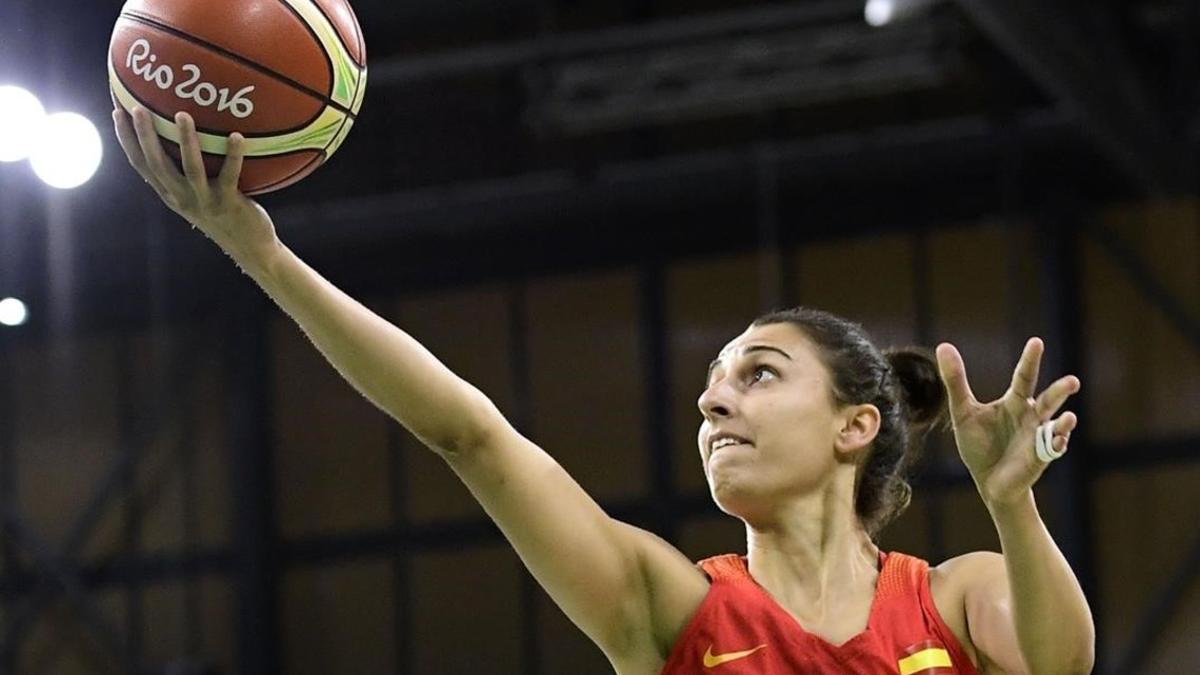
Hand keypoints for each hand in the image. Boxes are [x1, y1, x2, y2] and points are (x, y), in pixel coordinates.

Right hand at [112, 106, 279, 269]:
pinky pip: (230, 175)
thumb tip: (182, 135)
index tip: (117, 112)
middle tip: (138, 109)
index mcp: (170, 194)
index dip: (126, 140)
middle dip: (145, 136)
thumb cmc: (224, 215)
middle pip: (157, 164)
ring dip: (186, 141)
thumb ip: (186, 172)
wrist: (249, 248)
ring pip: (190, 168)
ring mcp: (204, 201)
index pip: (140, 165)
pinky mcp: (228, 203)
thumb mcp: (197, 195)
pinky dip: (234, 155)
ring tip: (182, 115)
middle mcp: (181, 197)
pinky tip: (237, 136)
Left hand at [935, 338, 1079, 508]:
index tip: (1036, 342)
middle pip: (1048, 400)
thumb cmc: (979, 445)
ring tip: (1070, 418)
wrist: (987, 482)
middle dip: (1060, 391)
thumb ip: (955, 381)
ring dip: (1064, 423)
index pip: (1024, 377)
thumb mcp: (963, 412)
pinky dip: (1056, 445)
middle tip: (1073, 382)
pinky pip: (1052, 450)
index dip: (1030, 360)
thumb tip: (943, 346)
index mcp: (1014, 403)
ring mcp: (1039, 438)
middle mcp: (1031, 417)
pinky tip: (1059, 440)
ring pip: (1056, 426)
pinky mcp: (1040, 458)